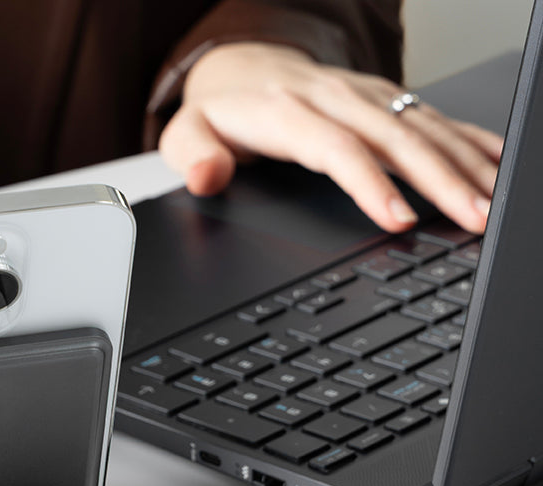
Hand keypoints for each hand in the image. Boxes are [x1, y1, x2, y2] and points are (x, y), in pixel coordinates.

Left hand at [158, 42, 503, 232]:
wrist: (241, 67)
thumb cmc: (218, 113)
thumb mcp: (186, 135)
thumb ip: (192, 157)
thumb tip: (207, 177)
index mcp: (288, 113)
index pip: (337, 150)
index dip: (371, 184)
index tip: (400, 218)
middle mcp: (335, 98)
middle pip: (395, 138)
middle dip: (441, 180)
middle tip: (474, 218)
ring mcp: (365, 95)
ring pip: (424, 127)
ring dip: (466, 164)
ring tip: (495, 204)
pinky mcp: (385, 98)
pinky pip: (434, 116)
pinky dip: (470, 139)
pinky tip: (499, 162)